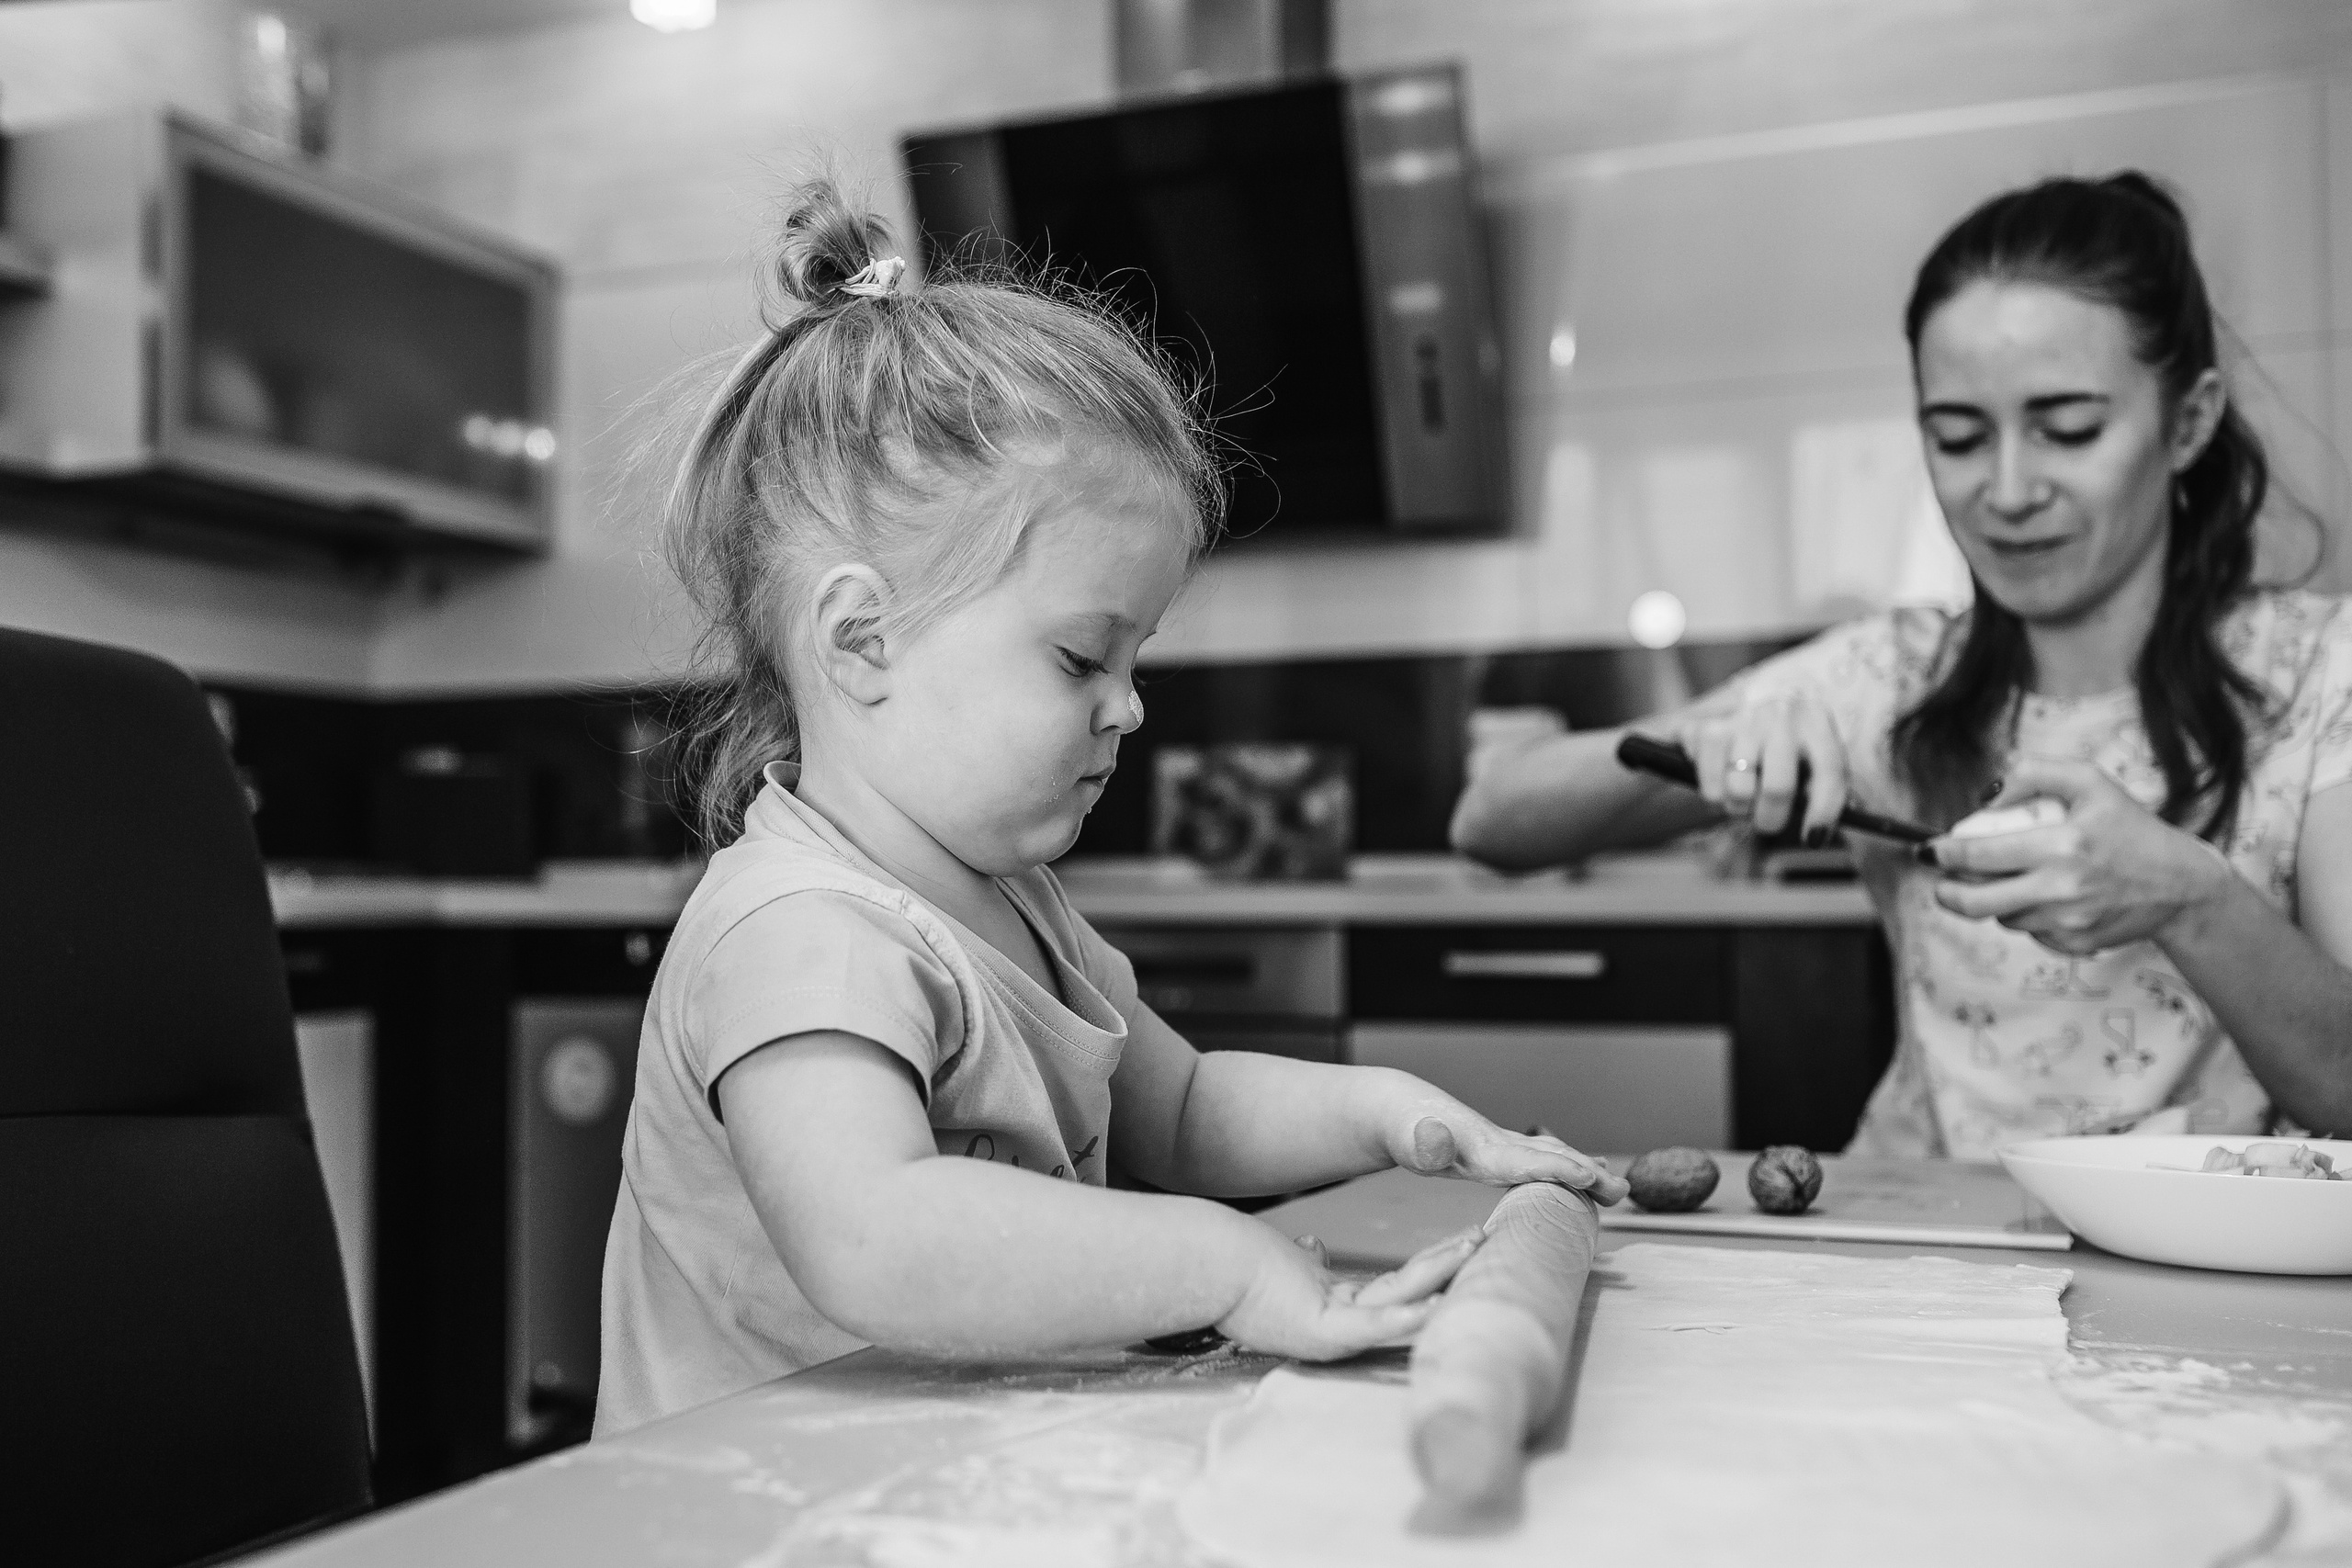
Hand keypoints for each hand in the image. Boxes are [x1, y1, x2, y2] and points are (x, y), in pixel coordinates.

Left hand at [1216, 1225, 1481, 1359]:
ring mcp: (1335, 1328)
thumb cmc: (1237, 1267)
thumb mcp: (1284, 1264)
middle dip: (1447, 1267)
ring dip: (1438, 1282)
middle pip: (1408, 1293)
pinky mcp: (1323, 1332)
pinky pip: (1372, 1325)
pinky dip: (1405, 1318)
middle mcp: (1343, 1320)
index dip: (1431, 1265)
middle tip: (1487, 1239)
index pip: (1396, 1286)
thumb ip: (1306, 1261)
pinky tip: (1434, 1305)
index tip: (1463, 1241)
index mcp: (1337, 1302)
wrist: (1206, 1268)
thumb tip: (1315, 1248)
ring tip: (1471, 1254)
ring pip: (1399, 1305)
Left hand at [1393, 1110, 1629, 1205]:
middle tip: (1621, 1190)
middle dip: (1588, 1173)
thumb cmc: (1404, 1132)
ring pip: (1551, 1156)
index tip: (1591, 1177)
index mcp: (1483, 1150)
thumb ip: (1424, 1145)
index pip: (1526, 1161)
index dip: (1558, 1168)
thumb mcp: (1408, 1142)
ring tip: (1615, 1187)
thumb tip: (1433, 1137)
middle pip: (1551, 1158)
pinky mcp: (1499, 1151)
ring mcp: (1503, 1146)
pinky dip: (1566, 1165)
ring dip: (1584, 1169)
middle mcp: (1500, 1145)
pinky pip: (1540, 1159)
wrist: (1400, 1110)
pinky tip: (1585, 1174)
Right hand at [1671, 686, 1850, 838]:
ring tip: (1743, 800)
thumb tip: (1815, 834)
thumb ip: (1823, 789)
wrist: (1748, 703)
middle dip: (1770, 819)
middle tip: (1766, 821)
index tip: (1812, 839)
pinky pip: (1710, 787)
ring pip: (1739, 792)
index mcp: (1816, 720)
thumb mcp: (1815, 754)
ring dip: (1739, 809)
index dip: (1823, 813)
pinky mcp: (1706, 728)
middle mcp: (1780, 714)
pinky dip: (1714, 797)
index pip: (1828, 772)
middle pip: (1778, 788)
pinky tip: (1721, 784)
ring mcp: (1741, 718)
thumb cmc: (1787, 741)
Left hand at [1923, 758, 2236, 954]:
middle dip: (1947, 892)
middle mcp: (2062, 888)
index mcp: (2062, 845)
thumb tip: (1987, 797)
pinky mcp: (2074, 944)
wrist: (2181, 885)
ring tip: (2011, 878)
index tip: (1930, 850)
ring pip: (2001, 916)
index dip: (1944, 853)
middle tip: (1942, 881)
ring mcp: (2068, 921)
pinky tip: (2046, 897)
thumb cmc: (2131, 829)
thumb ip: (2034, 772)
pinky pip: (2030, 932)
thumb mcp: (2090, 782)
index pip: (1980, 853)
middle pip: (1976, 901)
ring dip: (1993, 899)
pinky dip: (2026, 915)